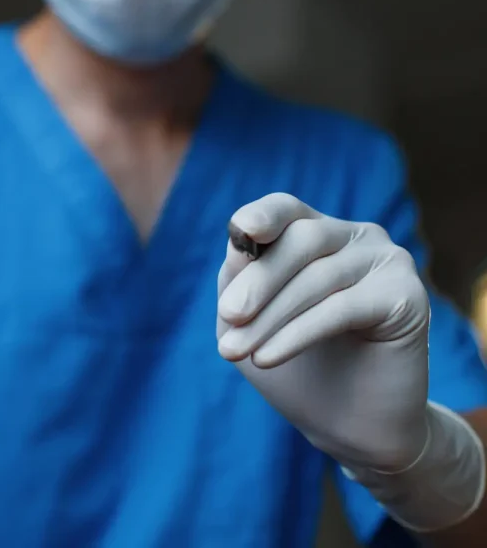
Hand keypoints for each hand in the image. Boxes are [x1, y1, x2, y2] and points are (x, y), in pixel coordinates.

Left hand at [217, 193, 430, 472]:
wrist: (349, 425)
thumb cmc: (295, 367)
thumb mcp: (248, 320)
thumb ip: (238, 279)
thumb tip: (237, 244)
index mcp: (314, 232)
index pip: (286, 209)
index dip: (263, 215)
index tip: (241, 229)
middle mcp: (354, 237)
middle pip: (300, 239)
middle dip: (258, 280)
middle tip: (228, 316)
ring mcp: (386, 261)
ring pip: (319, 276)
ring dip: (271, 316)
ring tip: (236, 351)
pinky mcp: (407, 295)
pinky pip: (343, 307)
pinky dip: (299, 333)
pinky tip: (267, 357)